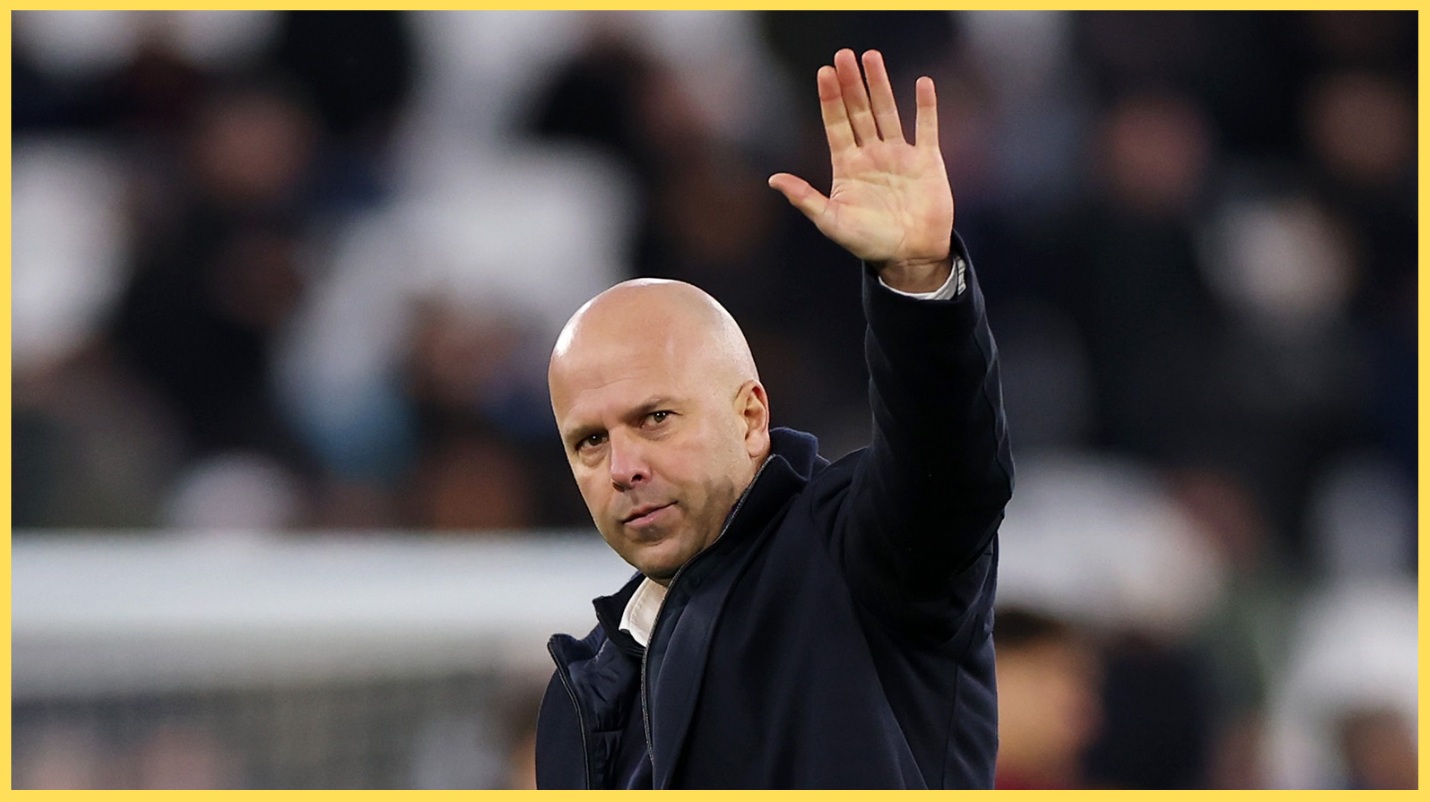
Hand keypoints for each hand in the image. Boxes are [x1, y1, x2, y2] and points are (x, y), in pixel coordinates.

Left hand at [769, 49, 953, 292]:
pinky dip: (926, 107)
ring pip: (888, 112)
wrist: (910, 257)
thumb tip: (773, 180)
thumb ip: (805, 198)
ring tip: (871, 57)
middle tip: (844, 55)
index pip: (836, 124)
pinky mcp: (927, 161)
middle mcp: (871, 155)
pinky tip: (922, 84)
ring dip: (880, 85)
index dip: (830, 99)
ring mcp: (899, 155)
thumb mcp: (831, 222)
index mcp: (847, 166)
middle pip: (859, 111)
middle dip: (851, 84)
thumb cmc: (868, 243)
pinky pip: (926, 128)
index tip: (824, 72)